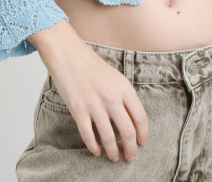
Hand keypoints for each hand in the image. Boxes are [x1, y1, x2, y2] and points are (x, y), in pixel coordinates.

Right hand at [28, 19, 148, 161]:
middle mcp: (112, 97)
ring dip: (113, 151)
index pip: (140, 117)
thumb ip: (124, 96)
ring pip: (109, 138)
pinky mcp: (78, 110)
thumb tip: (131, 120)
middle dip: (131, 149)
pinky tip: (96, 151)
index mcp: (124, 87)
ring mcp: (95, 104)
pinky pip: (89, 136)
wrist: (68, 54)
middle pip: (128, 131)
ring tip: (114, 157)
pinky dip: (94, 147)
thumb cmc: (91, 65)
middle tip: (130, 157)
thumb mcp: (115, 77)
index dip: (143, 134)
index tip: (142, 142)